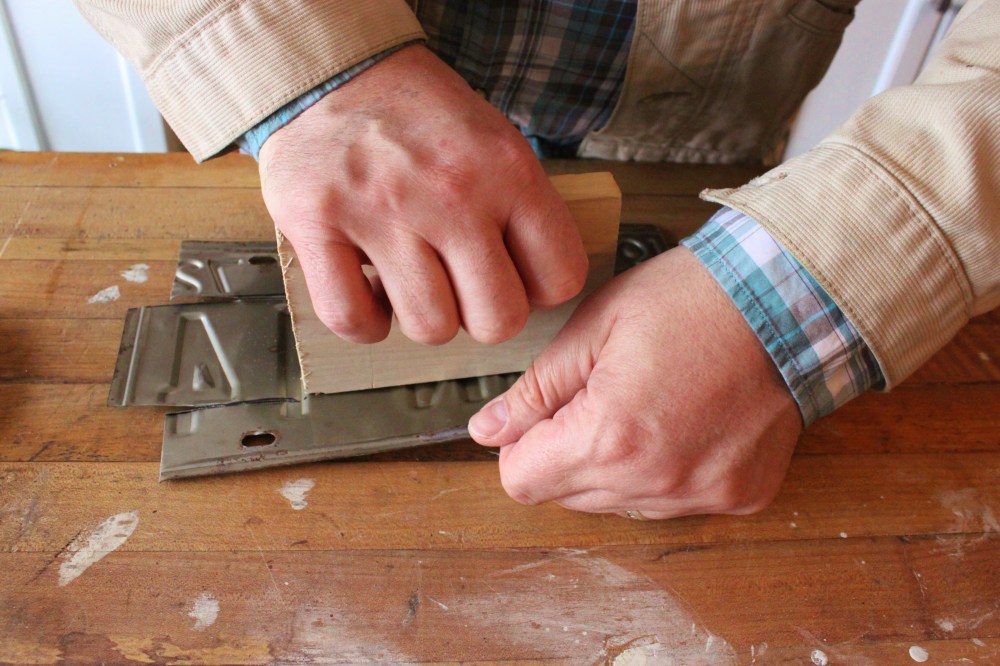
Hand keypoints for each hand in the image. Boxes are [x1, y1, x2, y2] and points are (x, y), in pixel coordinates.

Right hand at [258, 44, 587, 344]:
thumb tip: (534, 286)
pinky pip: (352, 319)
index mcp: (507, 170)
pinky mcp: (317, 224)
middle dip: (481, 314)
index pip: (559, 278)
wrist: (334, 68)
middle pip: (497, 320)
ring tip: (411, 280)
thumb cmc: (418, 113)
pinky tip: (370, 293)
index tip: (513, 277)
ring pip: (431, 328)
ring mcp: (382, 212)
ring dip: (423, 316)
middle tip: (460, 286)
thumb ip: (521, 209)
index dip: (537, 291)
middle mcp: (451, 194)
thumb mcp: (497, 140)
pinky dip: (365, 323)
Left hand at [467, 247, 801, 518]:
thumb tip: (489, 429)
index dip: (519, 446)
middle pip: (566, 497)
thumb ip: (536, 388)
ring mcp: (701, 495)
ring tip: (647, 403)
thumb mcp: (595, 327)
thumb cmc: (694, 299)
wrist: (790, 298)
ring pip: (618, 504)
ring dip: (615, 465)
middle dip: (565, 452)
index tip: (539, 414)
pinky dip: (665, 470)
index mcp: (610, 437)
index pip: (521, 482)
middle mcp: (656, 481)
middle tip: (597, 395)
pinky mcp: (738, 496)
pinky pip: (673, 501)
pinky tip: (683, 421)